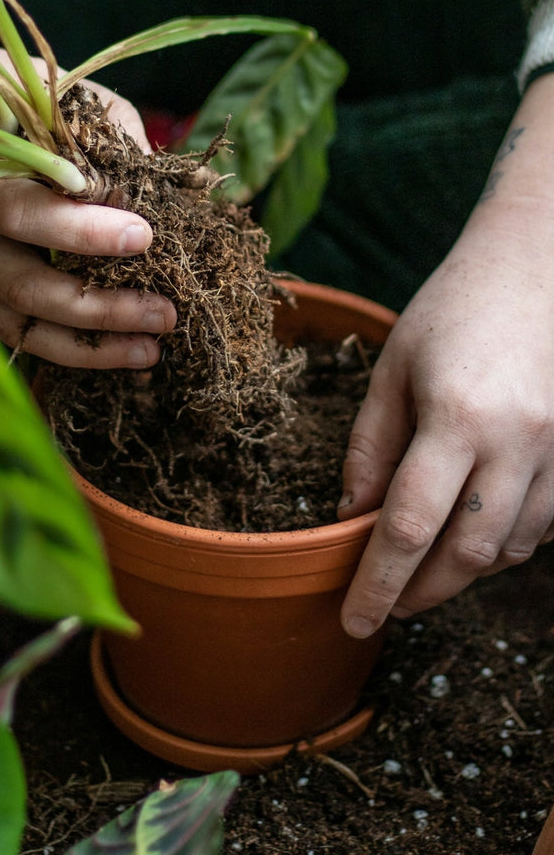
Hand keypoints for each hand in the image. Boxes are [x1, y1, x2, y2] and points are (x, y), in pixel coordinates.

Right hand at [0, 73, 174, 367]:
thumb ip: (99, 134)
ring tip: (150, 350)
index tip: (143, 236)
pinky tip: (119, 353)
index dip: (79, 230)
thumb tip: (164, 188)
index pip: (17, 210)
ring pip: (20, 325)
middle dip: (98, 305)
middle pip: (20, 284)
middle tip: (163, 311)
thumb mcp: (43, 97)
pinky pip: (18, 338)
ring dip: (90, 345)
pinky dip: (71, 352)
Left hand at [338, 74, 553, 637]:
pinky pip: (545, 525)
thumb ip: (370, 447)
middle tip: (386, 604)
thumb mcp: (393, 368)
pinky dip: (505, 541)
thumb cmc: (454, 308)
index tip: (354, 620)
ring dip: (462, 569)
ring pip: (510, 548)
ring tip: (423, 565)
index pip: (408, 526)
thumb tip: (350, 517)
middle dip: (420, 592)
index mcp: (458, 417)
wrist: (537, 263)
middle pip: (466, 554)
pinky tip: (474, 528)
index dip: (378, 583)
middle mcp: (519, 442)